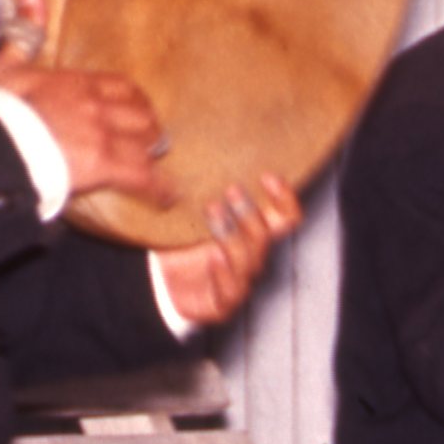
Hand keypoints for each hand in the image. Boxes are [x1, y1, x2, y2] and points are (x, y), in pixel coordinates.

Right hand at [0, 0, 173, 205]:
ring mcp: (106, 135)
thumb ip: (25, 31)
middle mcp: (98, 106)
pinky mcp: (106, 164)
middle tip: (146, 139)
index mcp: (78, 83)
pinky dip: (159, 188)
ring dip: (150, 154)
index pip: (121, 87)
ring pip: (146, 143)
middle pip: (141, 115)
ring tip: (152, 164)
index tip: (133, 109)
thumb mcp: (8, 64)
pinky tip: (167, 196)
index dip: (131, 101)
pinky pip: (145, 177)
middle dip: (145, 127)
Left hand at [154, 177, 298, 327]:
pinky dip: (224, 273)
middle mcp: (250, 257)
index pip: (287, 218)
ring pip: (251, 260)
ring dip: (233, 235)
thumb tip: (199, 138)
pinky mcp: (220, 304)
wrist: (155, 285)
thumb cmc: (176, 244)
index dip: (285, 198)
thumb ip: (201, 184)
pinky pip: (231, 292)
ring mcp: (238, 282)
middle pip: (267, 237)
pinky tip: (212, 256)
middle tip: (229, 191)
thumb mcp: (188, 209)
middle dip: (251, 213)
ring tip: (211, 213)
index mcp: (252, 234)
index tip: (268, 175)